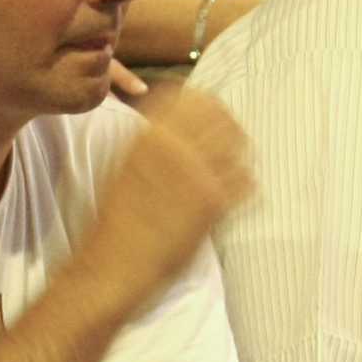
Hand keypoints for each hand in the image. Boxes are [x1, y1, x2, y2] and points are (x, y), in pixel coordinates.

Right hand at [78, 82, 250, 310]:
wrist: (115, 265)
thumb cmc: (113, 221)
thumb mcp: (121, 165)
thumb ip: (148, 139)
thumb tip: (170, 117)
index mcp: (149, 135)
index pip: (190, 95)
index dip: (205, 101)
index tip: (210, 110)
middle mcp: (174, 149)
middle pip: (221, 113)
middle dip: (229, 122)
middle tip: (230, 135)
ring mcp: (197, 175)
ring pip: (239, 143)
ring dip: (241, 150)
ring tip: (236, 160)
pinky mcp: (214, 204)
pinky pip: (248, 181)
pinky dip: (246, 184)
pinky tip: (234, 192)